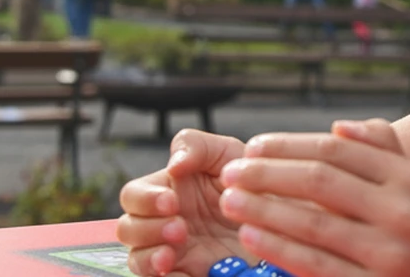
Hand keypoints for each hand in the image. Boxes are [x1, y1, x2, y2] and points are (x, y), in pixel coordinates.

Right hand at [117, 130, 250, 276]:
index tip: (172, 202)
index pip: (134, 196)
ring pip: (137, 260)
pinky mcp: (190, 274)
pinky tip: (180, 273)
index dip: (145, 200)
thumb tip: (173, 165)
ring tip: (171, 255)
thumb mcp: (228, 152)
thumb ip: (197, 146)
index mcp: (167, 191)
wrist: (282, 216)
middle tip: (179, 229)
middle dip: (146, 229)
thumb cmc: (251, 180)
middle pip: (127, 229)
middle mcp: (165, 222)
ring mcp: (176, 253)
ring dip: (148, 257)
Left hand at [218, 119, 409, 276]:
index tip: (252, 147)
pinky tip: (251, 236)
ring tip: (230, 202)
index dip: (288, 145)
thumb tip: (338, 128)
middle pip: (320, 182)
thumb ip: (380, 147)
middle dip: (266, 174)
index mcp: (408, 178)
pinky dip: (278, 248)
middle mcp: (402, 212)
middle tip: (229, 172)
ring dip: (263, 210)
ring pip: (312, 224)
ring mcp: (389, 254)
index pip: (336, 151)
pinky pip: (315, 264)